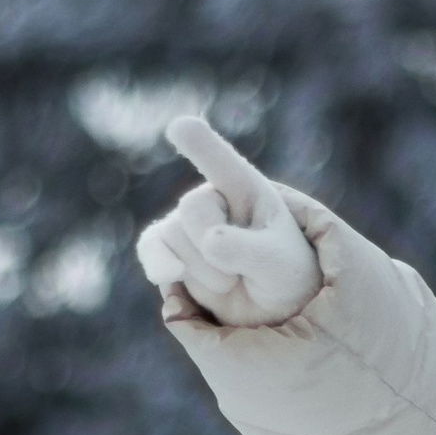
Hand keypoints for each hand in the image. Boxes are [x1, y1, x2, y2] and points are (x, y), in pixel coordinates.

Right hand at [134, 112, 320, 327]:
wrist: (270, 308)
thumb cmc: (285, 276)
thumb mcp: (277, 263)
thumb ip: (247, 249)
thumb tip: (209, 240)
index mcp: (248, 189)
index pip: (222, 163)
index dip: (201, 144)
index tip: (180, 127)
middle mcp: (214, 198)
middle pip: (193, 208)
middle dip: (212, 249)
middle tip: (240, 274)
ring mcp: (189, 223)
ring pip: (170, 235)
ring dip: (199, 270)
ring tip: (230, 282)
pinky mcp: (170, 249)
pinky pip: (150, 247)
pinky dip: (158, 264)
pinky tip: (169, 276)